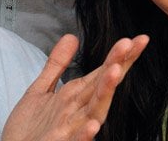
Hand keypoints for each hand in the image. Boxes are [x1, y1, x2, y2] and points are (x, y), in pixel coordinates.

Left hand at [2, 33, 148, 140]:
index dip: (118, 56)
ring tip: (115, 71)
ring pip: (94, 111)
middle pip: (102, 86)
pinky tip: (93, 125)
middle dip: (117, 65)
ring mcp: (71, 130)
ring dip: (105, 93)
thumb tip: (72, 36)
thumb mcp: (41, 89)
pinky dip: (85, 135)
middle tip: (131, 43)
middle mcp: (78, 112)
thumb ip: (57, 65)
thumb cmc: (30, 130)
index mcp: (75, 97)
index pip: (100, 73)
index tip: (137, 38)